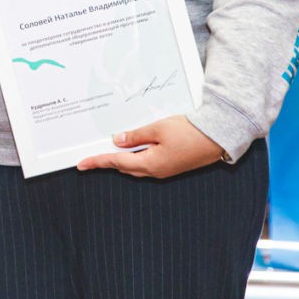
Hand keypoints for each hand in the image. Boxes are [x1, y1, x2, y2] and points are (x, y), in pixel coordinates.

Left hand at [75, 115, 227, 178]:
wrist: (217, 137)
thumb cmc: (189, 131)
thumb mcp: (157, 128)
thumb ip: (136, 135)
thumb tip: (118, 140)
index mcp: (150, 163)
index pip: (116, 162)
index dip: (97, 162)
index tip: (81, 164)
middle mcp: (156, 171)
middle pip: (124, 166)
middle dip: (108, 161)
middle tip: (92, 157)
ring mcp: (165, 170)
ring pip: (136, 166)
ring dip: (122, 159)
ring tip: (108, 150)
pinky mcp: (172, 165)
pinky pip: (147, 163)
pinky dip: (136, 157)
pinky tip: (133, 147)